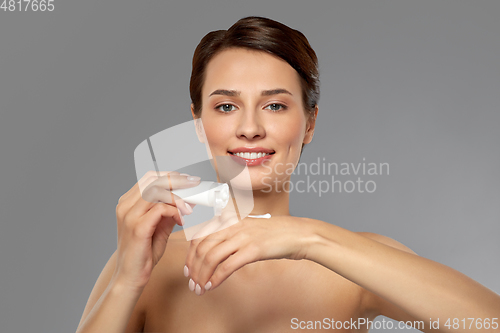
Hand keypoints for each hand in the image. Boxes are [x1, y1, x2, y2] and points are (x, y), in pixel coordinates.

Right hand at [112, 171, 199, 289]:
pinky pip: (160, 209)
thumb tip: (187, 198)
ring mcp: (129, 216)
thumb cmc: (144, 253)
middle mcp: (125, 206)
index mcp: (127, 203)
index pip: (150, 178)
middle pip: (154, 180)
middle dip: (178, 181)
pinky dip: (175, 211)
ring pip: (157, 191)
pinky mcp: (137, 227)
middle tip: (195, 185)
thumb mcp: (159, 227)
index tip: (189, 180)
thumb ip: (169, 211)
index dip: (170, 176)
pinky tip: (182, 220)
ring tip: (190, 207)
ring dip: (179, 197)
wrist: (130, 278)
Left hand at [184, 214, 310, 294]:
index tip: (188, 268)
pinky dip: (215, 278)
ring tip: (200, 288)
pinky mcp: (253, 249)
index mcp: (230, 220)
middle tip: (191, 282)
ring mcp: (243, 237)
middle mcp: (233, 226)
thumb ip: (231, 236)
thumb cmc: (275, 234)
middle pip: (201, 247)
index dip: (189, 254)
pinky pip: (227, 266)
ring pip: (210, 257)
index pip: (199, 235)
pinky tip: (212, 286)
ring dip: (201, 276)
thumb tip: (213, 251)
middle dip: (192, 267)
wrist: (299, 234)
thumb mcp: (248, 229)